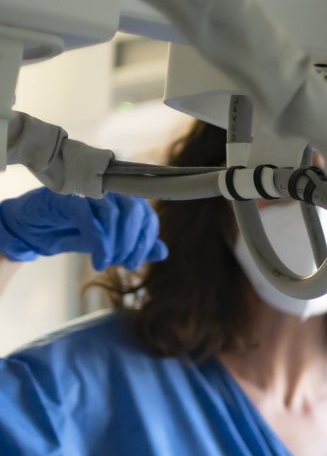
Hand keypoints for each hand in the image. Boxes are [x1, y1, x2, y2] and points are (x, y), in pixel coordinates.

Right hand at [0, 189, 164, 270]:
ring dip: (116, 245)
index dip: (146, 239)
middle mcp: (108, 190)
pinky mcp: (68, 197)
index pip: (146, 214)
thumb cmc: (76, 232)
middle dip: (133, 243)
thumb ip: (136, 245)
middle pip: (134, 211)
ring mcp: (87, 190)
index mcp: (123, 197)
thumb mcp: (111, 243)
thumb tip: (163, 252)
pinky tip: (98, 261)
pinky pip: (90, 218)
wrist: (35, 230)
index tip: (135, 262)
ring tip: (108, 263)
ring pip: (114, 214)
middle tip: (126, 265)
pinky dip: (99, 243)